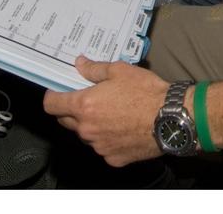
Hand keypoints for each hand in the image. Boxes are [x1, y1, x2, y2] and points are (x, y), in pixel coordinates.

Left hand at [42, 56, 170, 166]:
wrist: (171, 118)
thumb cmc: (146, 92)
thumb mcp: (120, 71)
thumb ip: (95, 69)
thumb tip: (80, 64)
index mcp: (84, 106)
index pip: (52, 105)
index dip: (52, 96)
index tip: (58, 92)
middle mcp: (87, 129)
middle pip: (66, 121)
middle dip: (72, 110)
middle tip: (90, 99)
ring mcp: (99, 146)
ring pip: (86, 135)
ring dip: (91, 125)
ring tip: (113, 113)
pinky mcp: (113, 158)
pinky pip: (103, 147)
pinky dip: (108, 139)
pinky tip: (123, 128)